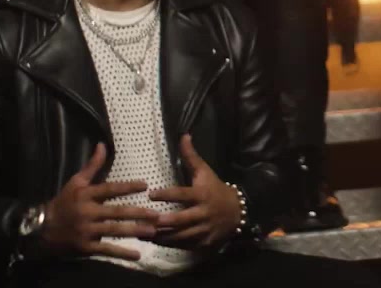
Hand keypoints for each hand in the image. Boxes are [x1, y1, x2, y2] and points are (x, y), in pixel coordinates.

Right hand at [39, 143, 159, 260]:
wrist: (42, 229)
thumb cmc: (64, 202)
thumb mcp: (76, 182)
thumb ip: (93, 165)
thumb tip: (103, 144)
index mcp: (85, 195)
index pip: (109, 189)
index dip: (126, 187)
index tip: (145, 185)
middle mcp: (86, 212)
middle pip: (115, 212)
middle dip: (137, 214)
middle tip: (156, 215)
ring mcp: (86, 231)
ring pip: (113, 231)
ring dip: (134, 231)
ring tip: (152, 231)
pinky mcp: (85, 247)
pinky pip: (106, 249)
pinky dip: (122, 253)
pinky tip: (137, 254)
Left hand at [149, 135, 242, 250]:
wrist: (238, 211)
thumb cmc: (215, 189)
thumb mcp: (205, 172)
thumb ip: (191, 156)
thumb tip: (184, 135)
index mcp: (202, 195)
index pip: (183, 194)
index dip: (167, 194)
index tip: (151, 194)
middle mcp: (203, 213)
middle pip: (181, 219)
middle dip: (163, 221)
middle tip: (144, 220)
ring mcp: (204, 230)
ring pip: (180, 235)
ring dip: (161, 236)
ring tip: (143, 233)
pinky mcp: (204, 242)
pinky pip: (185, 245)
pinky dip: (170, 244)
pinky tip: (155, 241)